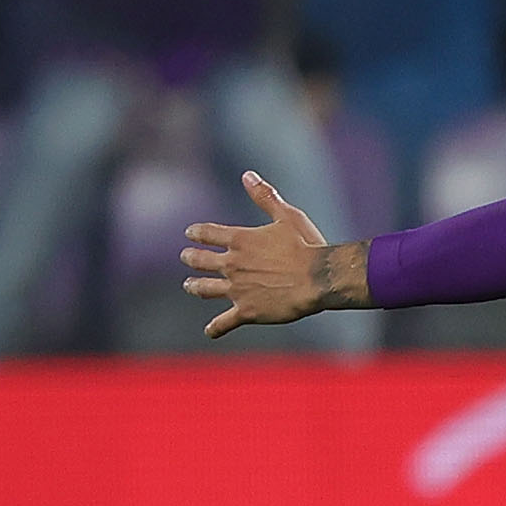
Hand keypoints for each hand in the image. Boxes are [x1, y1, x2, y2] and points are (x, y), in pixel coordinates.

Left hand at [182, 172, 364, 337]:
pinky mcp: (247, 311)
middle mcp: (233, 264)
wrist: (319, 279)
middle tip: (186, 258)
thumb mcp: (287, 216)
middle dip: (191, 258)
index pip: (208, 233)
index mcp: (240, 240)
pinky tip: (210, 331)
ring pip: (205, 288)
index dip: (197, 233)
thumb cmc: (307, 245)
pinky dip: (216, 327)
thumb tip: (247, 175)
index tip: (190, 233)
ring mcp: (237, 289)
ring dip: (195, 286)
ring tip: (189, 285)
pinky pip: (225, 322)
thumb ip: (265, 196)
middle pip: (201, 261)